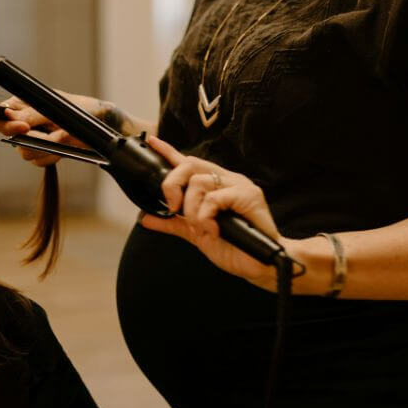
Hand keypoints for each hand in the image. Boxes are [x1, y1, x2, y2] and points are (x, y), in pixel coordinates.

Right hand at [0, 94, 97, 166]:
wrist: (99, 122)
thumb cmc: (77, 107)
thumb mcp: (55, 108)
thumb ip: (31, 114)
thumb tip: (8, 116)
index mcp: (19, 106)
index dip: (6, 126)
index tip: (25, 128)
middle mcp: (21, 124)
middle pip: (13, 140)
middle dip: (37, 138)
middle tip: (59, 132)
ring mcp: (32, 140)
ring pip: (26, 153)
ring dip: (49, 147)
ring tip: (66, 134)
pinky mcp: (43, 153)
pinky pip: (39, 161)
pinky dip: (53, 155)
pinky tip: (65, 146)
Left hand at [139, 136, 285, 291]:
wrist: (261, 264)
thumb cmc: (235, 247)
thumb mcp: (196, 234)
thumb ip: (173, 223)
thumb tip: (146, 218)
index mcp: (216, 185)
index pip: (189, 162)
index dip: (170, 152)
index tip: (153, 142)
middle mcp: (227, 180)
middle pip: (189, 165)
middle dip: (172, 185)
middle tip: (173, 208)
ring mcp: (239, 185)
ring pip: (198, 182)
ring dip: (192, 210)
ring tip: (202, 227)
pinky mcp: (248, 195)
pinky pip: (213, 198)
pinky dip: (205, 217)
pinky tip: (213, 230)